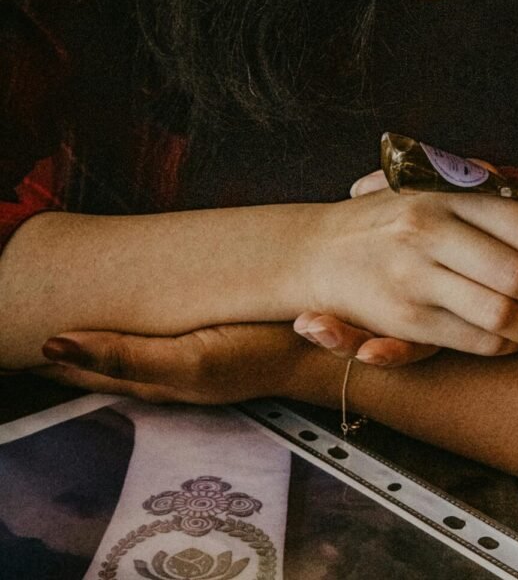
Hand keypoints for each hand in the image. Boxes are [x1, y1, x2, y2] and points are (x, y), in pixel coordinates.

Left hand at [35, 323, 339, 404]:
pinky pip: (156, 335)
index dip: (54, 347)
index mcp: (149, 379)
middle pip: (99, 358)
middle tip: (46, 303)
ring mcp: (187, 358)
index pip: (81, 367)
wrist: (321, 351)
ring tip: (78, 304)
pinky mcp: (209, 343)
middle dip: (71, 336)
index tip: (30, 319)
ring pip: (126, 346)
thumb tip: (53, 343)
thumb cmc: (257, 353)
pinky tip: (139, 305)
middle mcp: (162, 373)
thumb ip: (123, 355)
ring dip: (100, 328)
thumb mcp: (187, 359)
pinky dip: (132, 324)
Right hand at [304, 185, 517, 357]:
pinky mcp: (405, 316)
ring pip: (502, 312)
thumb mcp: (449, 200)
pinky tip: (508, 335)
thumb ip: (514, 208)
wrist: (318, 251)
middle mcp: (428, 230)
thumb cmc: (397, 221)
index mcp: (444, 194)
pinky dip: (506, 343)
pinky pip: (478, 340)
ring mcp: (414, 274)